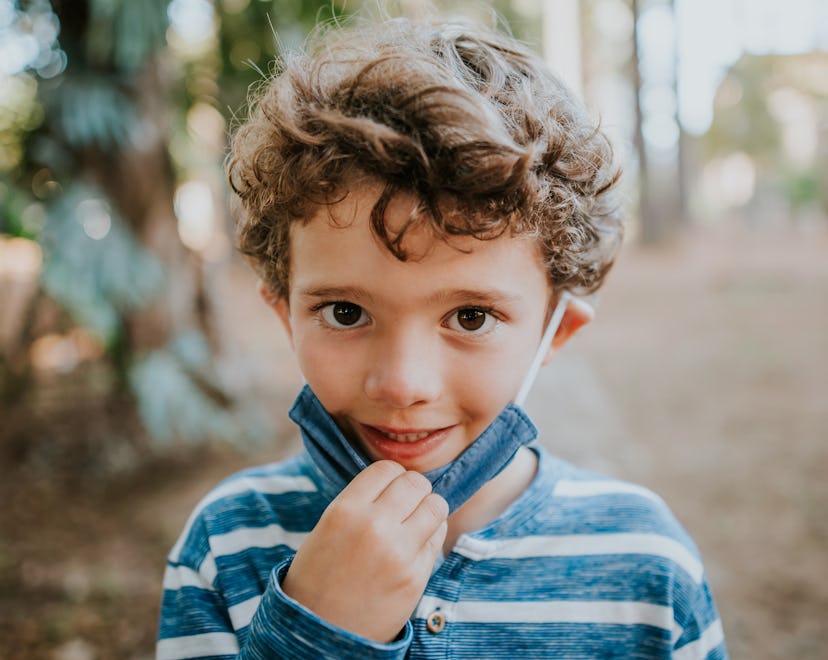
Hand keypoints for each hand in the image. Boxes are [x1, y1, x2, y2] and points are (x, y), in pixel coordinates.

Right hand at [281, 460, 447, 642]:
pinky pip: (439, 537)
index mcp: (345, 510)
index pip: (387, 469)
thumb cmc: (320, 576)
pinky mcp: (416, 576)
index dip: (392, 477)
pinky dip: (433, 534)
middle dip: (414, 490)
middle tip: (407, 504)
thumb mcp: (328, 527)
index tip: (391, 488)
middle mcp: (373, 526)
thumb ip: (361, 502)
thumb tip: (399, 482)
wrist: (319, 632)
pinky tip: (418, 543)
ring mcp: (398, 551)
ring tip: (417, 521)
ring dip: (429, 509)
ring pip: (436, 505)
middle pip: (415, 483)